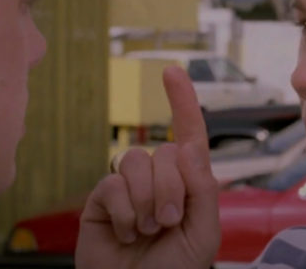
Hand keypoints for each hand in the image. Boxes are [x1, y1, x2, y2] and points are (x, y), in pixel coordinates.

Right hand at [75, 66, 219, 268]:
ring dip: (146, 199)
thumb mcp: (204, 233)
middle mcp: (158, 181)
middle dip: (170, 189)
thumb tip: (185, 147)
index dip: (182, 102)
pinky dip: (125, 212)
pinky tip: (127, 233)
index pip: (187, 136)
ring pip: (135, 161)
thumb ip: (202, 188)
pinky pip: (112, 185)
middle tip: (168, 222)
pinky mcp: (102, 202)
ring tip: (147, 229)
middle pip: (163, 152)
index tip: (172, 72)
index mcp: (188, 184)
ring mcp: (129, 190)